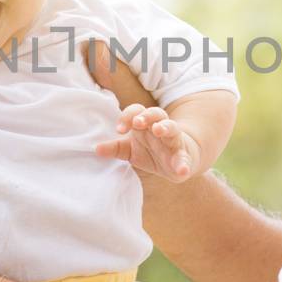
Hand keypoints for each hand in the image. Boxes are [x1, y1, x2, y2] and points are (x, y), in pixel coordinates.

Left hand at [85, 40, 194, 179]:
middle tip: (138, 122)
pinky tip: (182, 169)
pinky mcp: (183, 156)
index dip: (127, 117)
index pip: (136, 112)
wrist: (176, 161)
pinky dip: (184, 163)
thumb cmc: (151, 151)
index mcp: (145, 124)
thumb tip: (96, 149)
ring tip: (159, 130)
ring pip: (172, 128)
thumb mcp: (130, 150)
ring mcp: (173, 140)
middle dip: (146, 116)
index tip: (119, 130)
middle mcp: (160, 127)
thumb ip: (115, 148)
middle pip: (155, 113)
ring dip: (166, 127)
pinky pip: (184, 158)